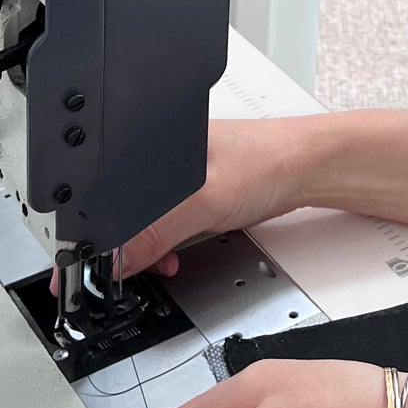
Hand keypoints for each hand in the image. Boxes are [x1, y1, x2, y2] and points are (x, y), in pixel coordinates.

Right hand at [117, 119, 305, 280]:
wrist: (303, 170)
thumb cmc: (263, 161)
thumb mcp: (202, 201)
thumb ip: (157, 232)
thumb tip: (118, 259)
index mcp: (151, 143)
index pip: (111, 196)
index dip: (105, 233)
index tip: (105, 264)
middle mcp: (160, 157)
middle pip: (126, 212)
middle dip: (133, 243)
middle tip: (147, 265)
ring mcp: (177, 176)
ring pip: (146, 220)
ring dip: (152, 245)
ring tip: (168, 257)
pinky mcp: (192, 193)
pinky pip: (166, 222)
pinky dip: (168, 241)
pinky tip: (179, 248)